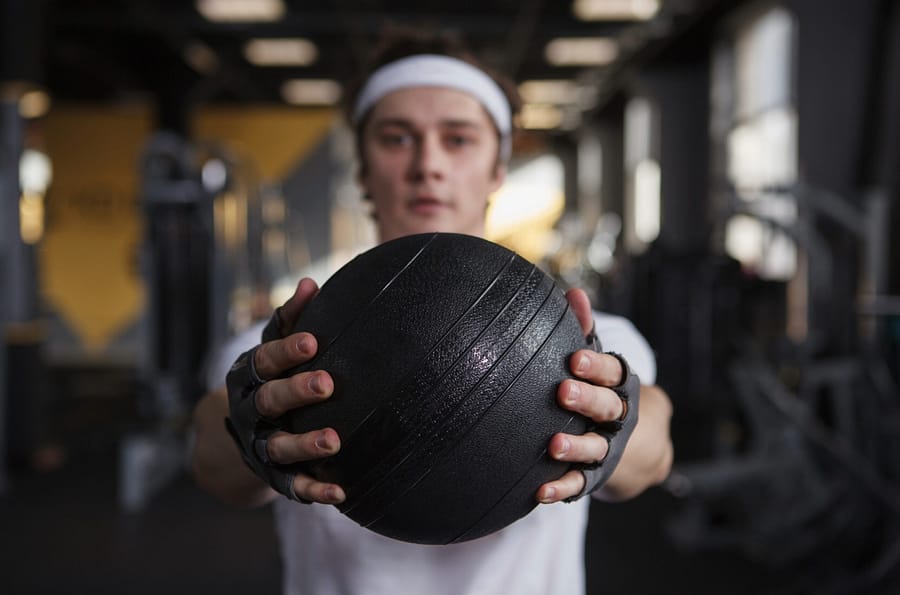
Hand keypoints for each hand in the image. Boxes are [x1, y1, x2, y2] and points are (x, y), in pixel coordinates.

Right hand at [227, 278, 345, 504]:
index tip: (312, 342)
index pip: (265, 360)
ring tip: (334, 441)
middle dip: (296, 392)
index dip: (286, 351)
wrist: (232, 439)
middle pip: (269, 400)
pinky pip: (291, 485)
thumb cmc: (266, 380)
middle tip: (327, 384)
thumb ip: (290, 319)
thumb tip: (311, 283)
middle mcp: (249, 412)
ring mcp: (259, 445)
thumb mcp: (271, 350)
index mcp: (248, 376)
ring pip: (279, 445)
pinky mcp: (272, 475)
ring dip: (305, 444)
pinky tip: (339, 492)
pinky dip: (313, 490)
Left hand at [536, 288, 630, 503]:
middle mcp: (617, 417)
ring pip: (595, 447)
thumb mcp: (597, 362)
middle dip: (587, 400)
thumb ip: (584, 331)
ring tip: (553, 445)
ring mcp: (607, 447)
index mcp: (619, 385)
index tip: (575, 359)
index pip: (613, 373)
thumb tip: (573, 293)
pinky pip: (579, 483)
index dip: (596, 366)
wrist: (641, 444)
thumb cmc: (603, 389)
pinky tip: (540, 491)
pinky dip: (561, 487)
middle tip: (564, 392)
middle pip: (608, 408)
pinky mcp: (594, 474)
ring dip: (575, 447)